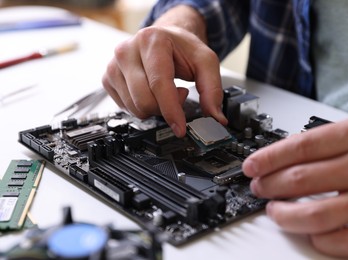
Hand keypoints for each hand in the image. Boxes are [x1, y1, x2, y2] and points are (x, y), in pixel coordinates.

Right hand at [102, 6, 226, 136]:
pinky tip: (149, 92)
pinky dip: (141, 107)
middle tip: (178, 94)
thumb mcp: (205, 62)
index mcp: (151, 41)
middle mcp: (127, 51)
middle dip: (165, 108)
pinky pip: (125, 108)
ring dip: (154, 108)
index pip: (159, 84)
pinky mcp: (108, 78)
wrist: (164, 38)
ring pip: (134, 108)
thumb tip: (215, 117)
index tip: (180, 128)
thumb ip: (213, 89)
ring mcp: (114, 65)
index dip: (171, 110)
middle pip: (144, 100)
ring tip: (164, 91)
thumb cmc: (181, 48)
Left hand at [242, 114, 347, 256]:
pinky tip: (311, 234)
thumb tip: (285, 156)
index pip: (299, 146)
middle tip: (259, 188)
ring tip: (274, 211)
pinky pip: (345, 242)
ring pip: (315, 214)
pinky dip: (321, 240)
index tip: (252, 166)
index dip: (268, 158)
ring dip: (285, 215)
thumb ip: (332, 141)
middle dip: (269, 185)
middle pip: (300, 179)